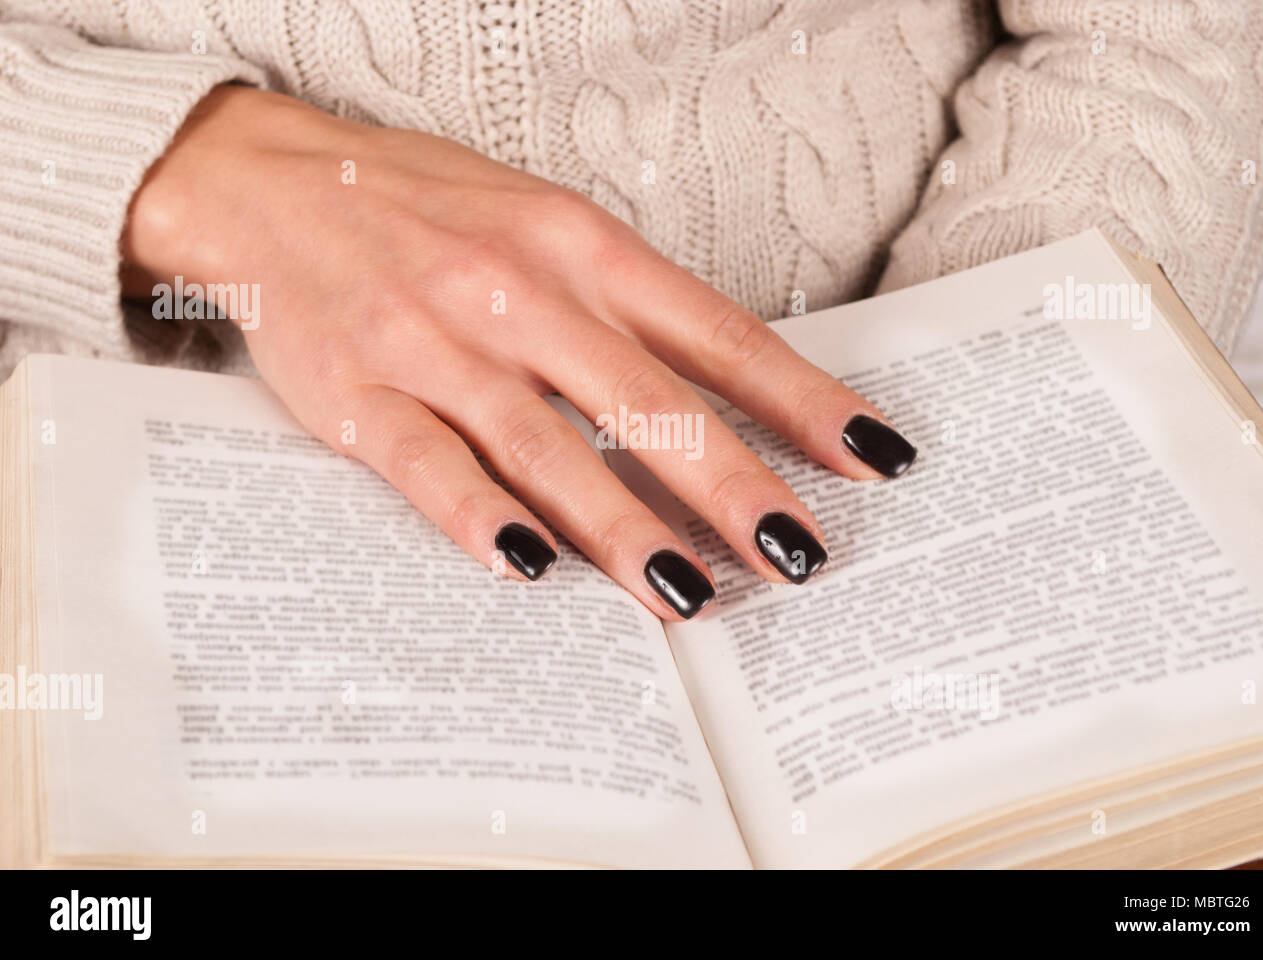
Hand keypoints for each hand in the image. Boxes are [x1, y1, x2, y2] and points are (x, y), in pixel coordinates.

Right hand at [122, 85, 915, 618]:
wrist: (274, 183)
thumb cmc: (430, 210)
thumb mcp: (547, 225)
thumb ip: (628, 305)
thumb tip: (726, 389)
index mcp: (580, 245)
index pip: (715, 332)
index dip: (801, 398)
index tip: (873, 456)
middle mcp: (519, 293)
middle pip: (647, 399)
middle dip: (733, 484)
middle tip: (799, 554)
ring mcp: (436, 343)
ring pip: (546, 446)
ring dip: (624, 526)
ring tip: (689, 593)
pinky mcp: (356, 392)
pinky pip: (425, 464)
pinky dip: (478, 517)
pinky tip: (529, 567)